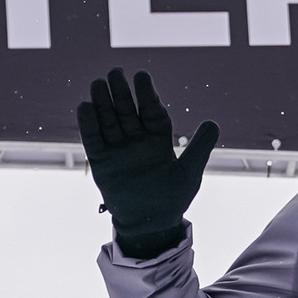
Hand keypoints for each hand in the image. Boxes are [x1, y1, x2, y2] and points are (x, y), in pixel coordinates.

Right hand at [76, 68, 220, 258]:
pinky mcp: (101, 161)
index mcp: (158, 138)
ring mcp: (118, 149)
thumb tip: (213, 123)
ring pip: (108, 120)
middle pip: (127, 110)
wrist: (150, 225)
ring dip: (103, 102)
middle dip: (122, 92)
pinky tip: (85, 106)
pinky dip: (88, 124)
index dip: (146, 94)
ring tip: (99, 84)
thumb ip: (199, 147)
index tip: (141, 76)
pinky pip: (93, 140)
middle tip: (116, 72)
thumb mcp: (189, 172)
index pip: (151, 110)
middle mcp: (137, 139)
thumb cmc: (172, 199)